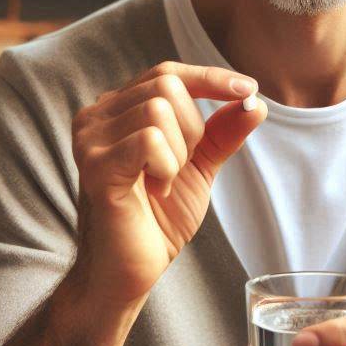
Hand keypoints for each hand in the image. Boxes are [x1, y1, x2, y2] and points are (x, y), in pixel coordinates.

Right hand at [71, 60, 266, 308]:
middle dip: (192, 127)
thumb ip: (223, 133)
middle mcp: (97, 116)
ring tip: (163, 182)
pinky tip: (156, 189)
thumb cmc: (157, 220)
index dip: (210, 77)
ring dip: (178, 152)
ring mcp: (90, 139)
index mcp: (118, 110)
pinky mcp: (94, 166)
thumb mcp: (199, 167)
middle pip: (166, 85)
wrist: (128, 272)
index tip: (249, 89)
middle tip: (180, 167)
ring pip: (158, 110)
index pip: (167, 72)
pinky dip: (166, 165)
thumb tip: (255, 102)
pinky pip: (149, 140)